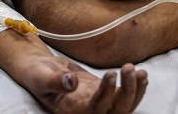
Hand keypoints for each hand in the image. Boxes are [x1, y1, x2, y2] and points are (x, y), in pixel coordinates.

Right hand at [25, 58, 146, 112]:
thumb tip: (71, 81)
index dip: (106, 94)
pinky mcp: (104, 94)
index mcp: (72, 111)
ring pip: (123, 106)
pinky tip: (141, 75)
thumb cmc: (36, 74)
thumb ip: (55, 80)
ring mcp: (98, 104)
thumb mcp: (40, 76)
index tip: (110, 73)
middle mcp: (88, 112)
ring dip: (135, 91)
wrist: (39, 70)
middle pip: (115, 111)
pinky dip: (135, 87)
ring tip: (140, 72)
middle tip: (129, 68)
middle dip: (126, 92)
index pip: (95, 109)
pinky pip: (123, 96)